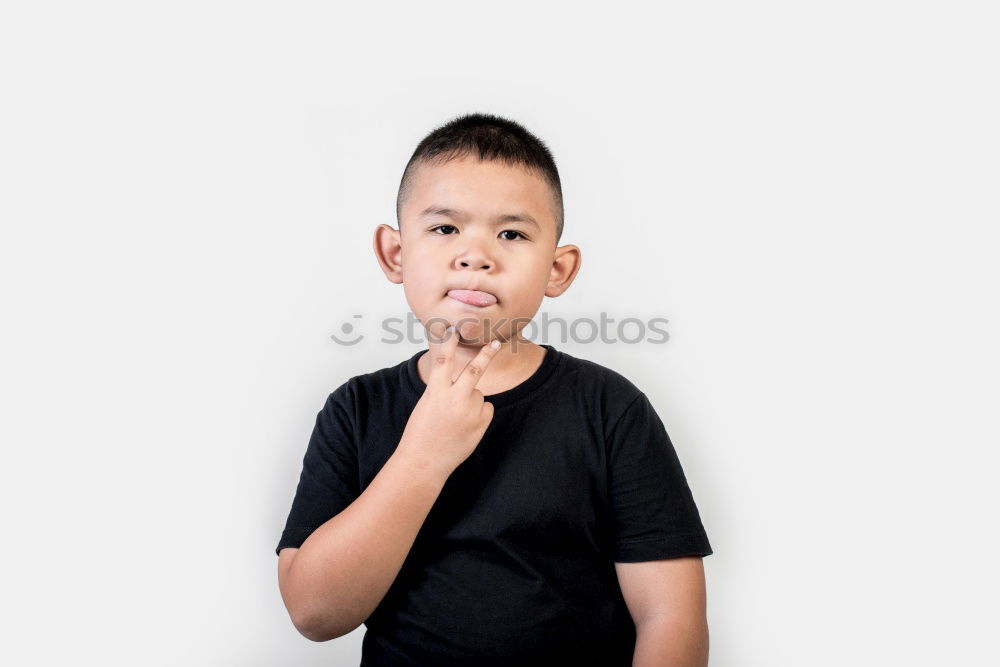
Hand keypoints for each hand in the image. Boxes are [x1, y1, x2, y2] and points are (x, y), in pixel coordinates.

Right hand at [397, 322, 500, 477]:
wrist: (424, 462)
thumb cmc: (421, 431)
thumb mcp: (427, 403)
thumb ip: (443, 388)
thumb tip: (466, 377)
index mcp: (435, 393)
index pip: (444, 361)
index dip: (449, 343)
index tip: (454, 329)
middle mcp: (454, 400)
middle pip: (475, 370)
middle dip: (486, 354)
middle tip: (496, 342)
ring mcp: (469, 413)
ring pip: (478, 394)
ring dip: (470, 400)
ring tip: (455, 419)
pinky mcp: (480, 425)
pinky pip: (485, 408)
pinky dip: (478, 414)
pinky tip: (465, 426)